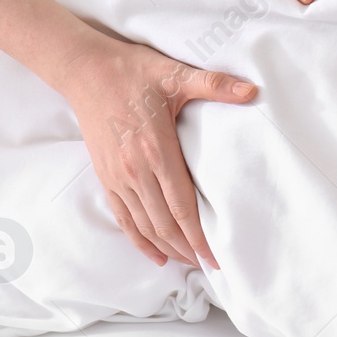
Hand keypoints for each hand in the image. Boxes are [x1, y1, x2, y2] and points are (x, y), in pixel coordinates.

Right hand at [59, 33, 256, 267]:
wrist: (85, 70)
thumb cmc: (133, 71)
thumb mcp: (176, 74)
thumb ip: (214, 84)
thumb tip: (252, 90)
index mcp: (156, 150)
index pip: (182, 206)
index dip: (199, 236)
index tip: (216, 256)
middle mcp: (134, 170)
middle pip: (164, 224)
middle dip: (188, 249)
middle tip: (211, 266)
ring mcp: (117, 176)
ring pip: (144, 225)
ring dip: (167, 248)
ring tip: (190, 263)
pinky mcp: (105, 175)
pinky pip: (122, 216)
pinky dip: (139, 239)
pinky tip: (154, 254)